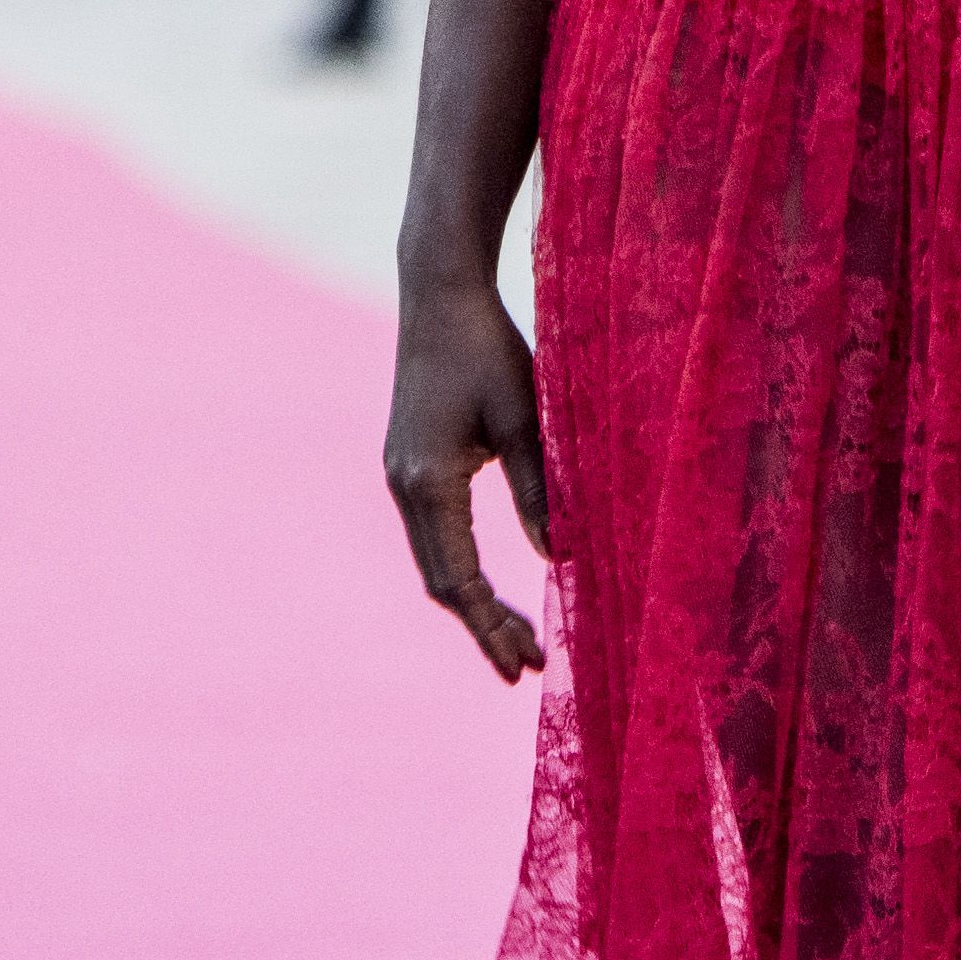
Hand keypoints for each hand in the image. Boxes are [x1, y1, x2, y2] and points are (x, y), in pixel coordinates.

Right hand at [386, 274, 548, 679]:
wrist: (439, 294)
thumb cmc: (489, 348)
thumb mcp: (524, 421)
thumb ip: (540, 491)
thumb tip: (558, 558)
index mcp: (428, 482)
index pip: (457, 580)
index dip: (490, 627)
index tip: (523, 665)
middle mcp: (404, 486)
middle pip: (441, 581)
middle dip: (483, 626)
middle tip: (525, 665)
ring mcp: (401, 475)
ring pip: (436, 561)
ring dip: (473, 601)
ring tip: (514, 637)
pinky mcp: (410, 463)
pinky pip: (435, 534)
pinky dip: (462, 568)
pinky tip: (492, 586)